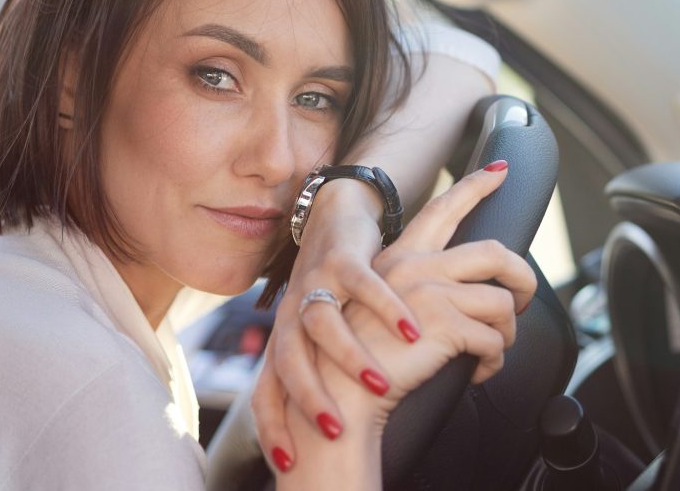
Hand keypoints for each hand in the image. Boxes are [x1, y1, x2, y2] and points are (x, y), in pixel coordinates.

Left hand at [252, 180, 422, 471]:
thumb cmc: (332, 287)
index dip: (271, 428)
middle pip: (288, 360)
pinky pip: (366, 286)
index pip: (266, 391)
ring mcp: (317, 283)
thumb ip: (320, 371)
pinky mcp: (345, 258)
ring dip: (350, 356)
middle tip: (334, 430)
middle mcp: (293, 313)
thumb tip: (329, 433)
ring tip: (380, 383)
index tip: (288, 466)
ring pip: (324, 324)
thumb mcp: (319, 332)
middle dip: (309, 398)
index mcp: (285, 338)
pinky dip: (389, 309)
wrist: (333, 214)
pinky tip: (413, 330)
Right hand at [273, 163, 535, 489]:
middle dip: (523, 277)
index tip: (501, 170)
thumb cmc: (362, 359)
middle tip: (524, 300)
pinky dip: (494, 361)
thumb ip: (416, 295)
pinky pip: (495, 340)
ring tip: (492, 352)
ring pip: (503, 301)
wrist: (340, 394)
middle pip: (495, 253)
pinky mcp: (444, 324)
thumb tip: (457, 300)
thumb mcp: (384, 311)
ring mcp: (431, 292)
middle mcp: (416, 266)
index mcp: (400, 257)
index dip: (475, 186)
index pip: (442, 210)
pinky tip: (479, 372)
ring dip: (507, 333)